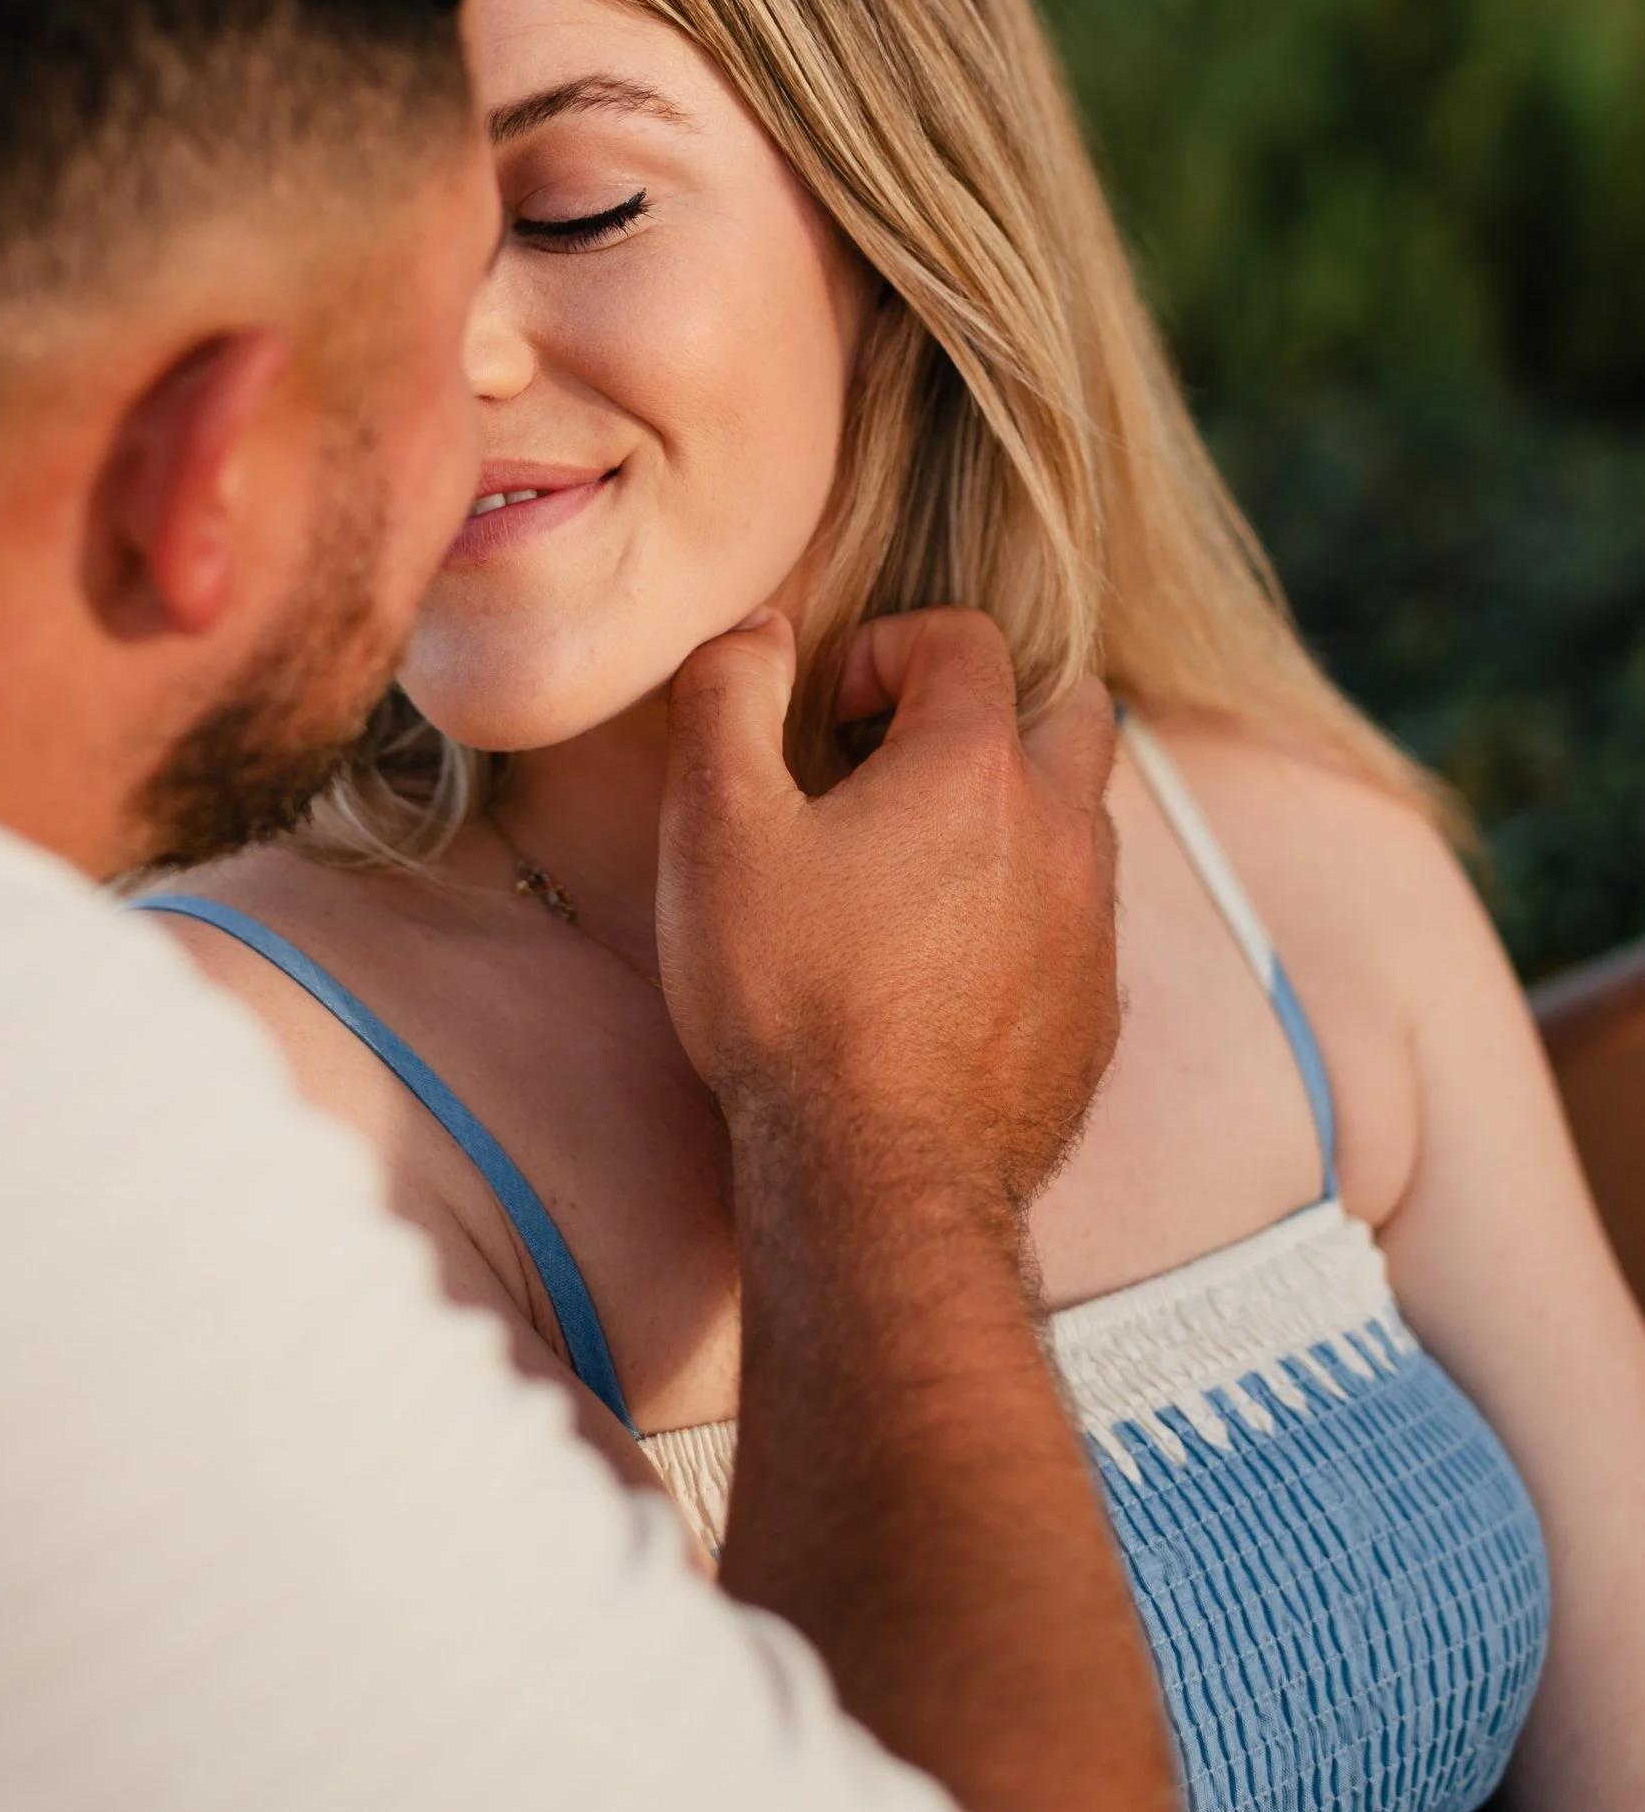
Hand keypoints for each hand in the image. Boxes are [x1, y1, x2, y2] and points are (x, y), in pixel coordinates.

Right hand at [655, 606, 1118, 1218]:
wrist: (878, 1181)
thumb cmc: (792, 998)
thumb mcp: (718, 830)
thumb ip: (730, 698)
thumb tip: (757, 630)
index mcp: (977, 767)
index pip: (966, 641)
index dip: (889, 650)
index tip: (829, 714)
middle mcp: (1062, 833)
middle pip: (1070, 709)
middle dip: (991, 709)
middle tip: (897, 763)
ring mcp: (1091, 930)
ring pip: (1081, 821)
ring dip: (1012, 812)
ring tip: (914, 867)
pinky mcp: (1094, 1017)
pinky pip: (1077, 926)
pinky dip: (1024, 914)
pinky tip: (943, 967)